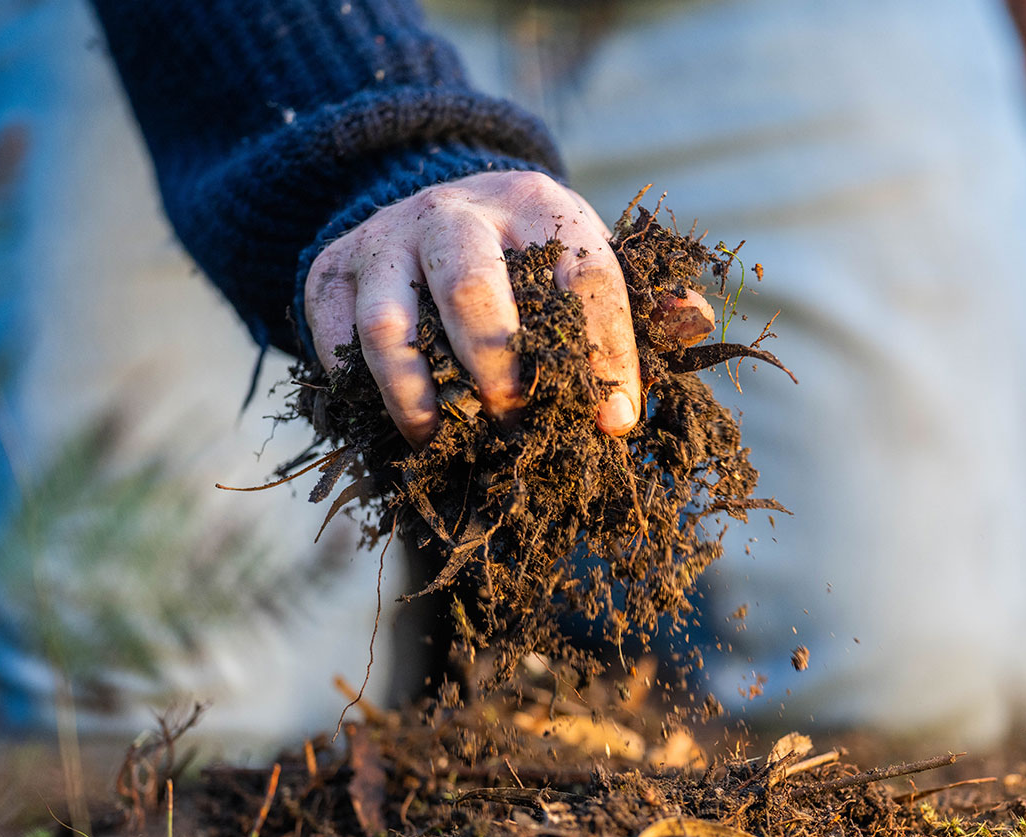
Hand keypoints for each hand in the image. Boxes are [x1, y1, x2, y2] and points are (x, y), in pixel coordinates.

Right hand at [304, 171, 715, 446]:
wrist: (430, 208)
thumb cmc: (531, 262)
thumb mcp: (589, 263)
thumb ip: (645, 300)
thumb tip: (694, 319)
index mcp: (541, 205)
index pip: (584, 276)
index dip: (606, 353)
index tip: (616, 422)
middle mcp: (457, 210)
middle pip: (471, 286)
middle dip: (498, 366)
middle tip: (517, 419)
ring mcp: (387, 239)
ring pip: (389, 324)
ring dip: (418, 396)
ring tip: (444, 440)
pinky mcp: (331, 272)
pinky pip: (336, 344)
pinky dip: (364, 396)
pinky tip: (401, 429)